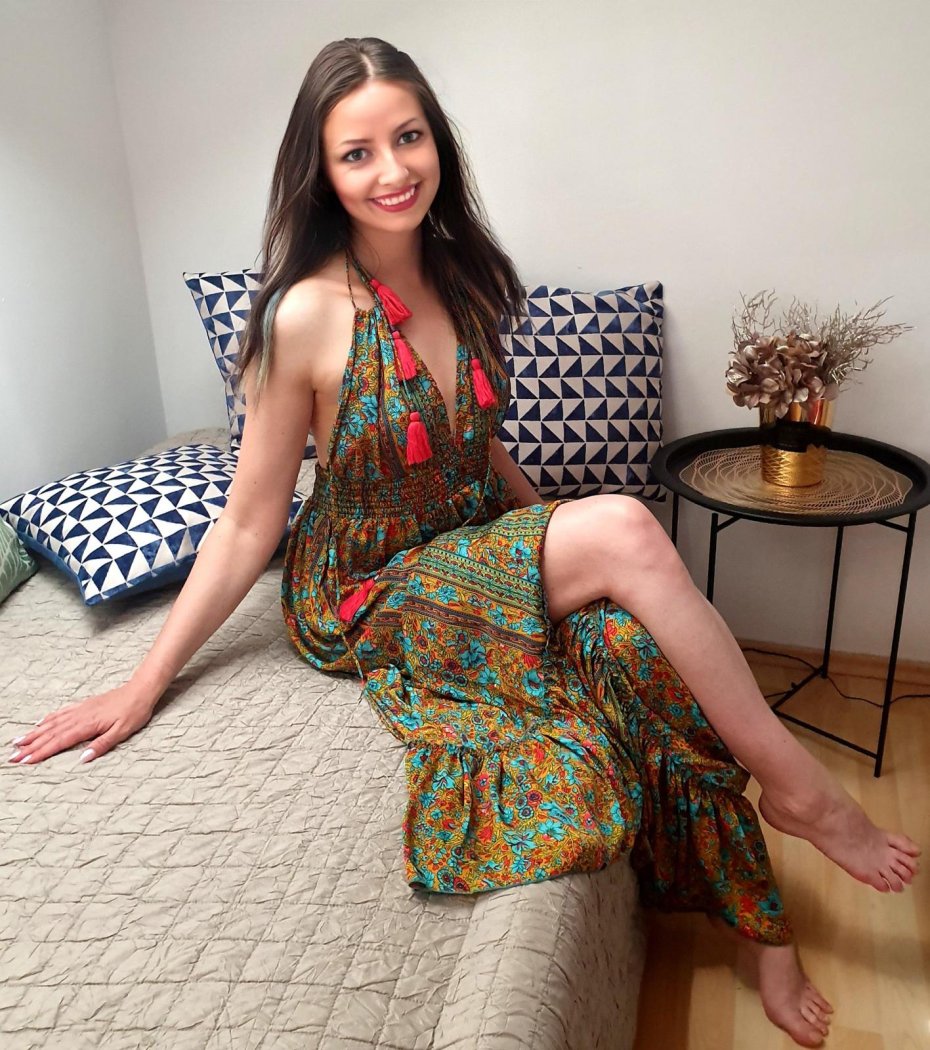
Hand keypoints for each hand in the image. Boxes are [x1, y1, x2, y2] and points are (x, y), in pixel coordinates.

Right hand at [8, 685, 157, 765]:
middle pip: (51, 733)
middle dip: (30, 746)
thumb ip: (102, 745)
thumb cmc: (134, 712)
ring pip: (52, 723)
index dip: (41, 752)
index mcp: (87, 725)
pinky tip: (39, 723)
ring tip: (18, 741)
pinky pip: (61, 712)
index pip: (59, 741)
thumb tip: (83, 759)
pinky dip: (48, 719)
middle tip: (12, 756)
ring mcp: (80, 709)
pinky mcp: (84, 705)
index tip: (25, 761)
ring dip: (34, 733)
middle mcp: (80, 716)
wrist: (141, 690)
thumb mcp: (122, 732)